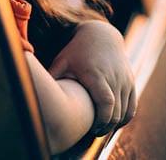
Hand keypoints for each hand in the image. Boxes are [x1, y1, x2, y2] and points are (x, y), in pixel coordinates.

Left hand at [48, 20, 136, 134]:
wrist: (101, 35)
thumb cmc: (77, 50)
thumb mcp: (62, 61)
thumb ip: (51, 77)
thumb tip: (33, 92)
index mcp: (97, 75)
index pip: (107, 103)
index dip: (102, 120)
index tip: (92, 128)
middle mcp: (114, 78)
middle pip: (116, 112)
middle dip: (106, 127)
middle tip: (93, 132)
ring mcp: (125, 80)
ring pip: (125, 112)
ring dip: (114, 124)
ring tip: (101, 128)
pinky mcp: (130, 81)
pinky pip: (132, 107)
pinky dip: (124, 118)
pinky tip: (113, 122)